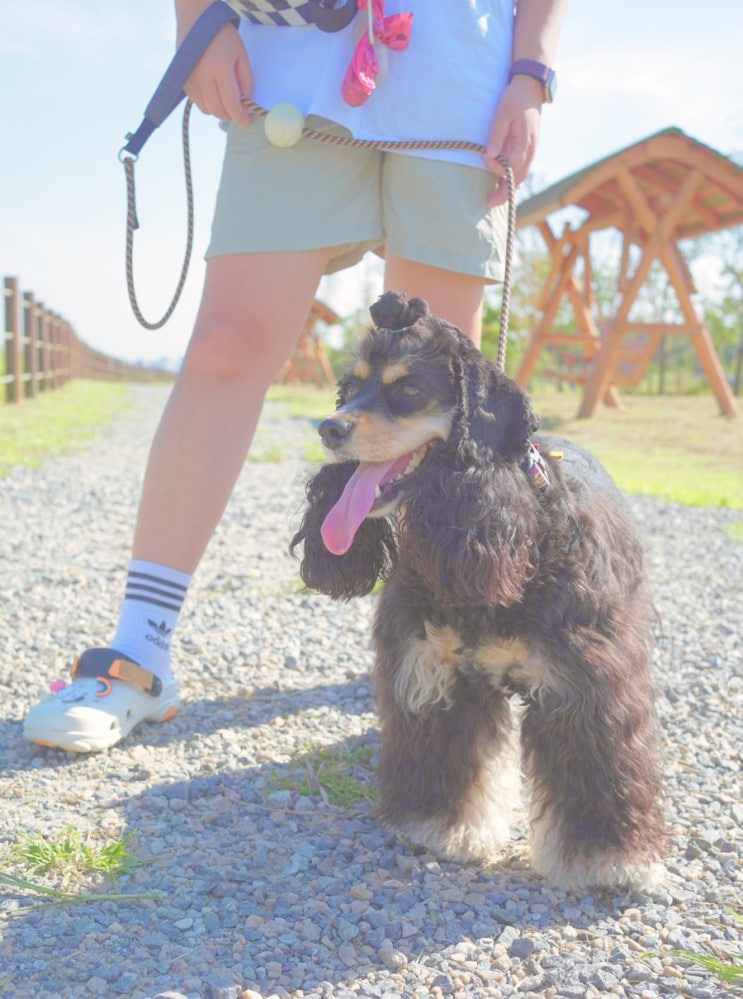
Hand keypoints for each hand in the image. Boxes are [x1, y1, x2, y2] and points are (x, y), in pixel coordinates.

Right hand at [176, 2, 252, 123]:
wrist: (196, 19)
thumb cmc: (224, 35)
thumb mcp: (241, 55)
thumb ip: (246, 81)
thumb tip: (246, 103)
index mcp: (219, 69)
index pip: (231, 104)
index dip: (240, 117)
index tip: (247, 121)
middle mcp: (202, 77)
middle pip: (217, 110)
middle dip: (230, 115)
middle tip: (238, 110)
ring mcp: (190, 79)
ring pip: (205, 109)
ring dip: (217, 110)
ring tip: (225, 100)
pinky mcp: (183, 80)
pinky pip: (196, 102)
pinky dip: (206, 103)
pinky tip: (213, 93)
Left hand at [483, 76, 542, 207]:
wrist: (531, 87)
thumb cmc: (516, 97)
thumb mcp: (503, 113)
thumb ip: (497, 135)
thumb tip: (490, 156)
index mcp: (524, 143)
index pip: (510, 167)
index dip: (496, 168)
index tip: (485, 157)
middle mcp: (530, 150)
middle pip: (518, 178)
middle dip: (504, 192)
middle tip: (489, 204)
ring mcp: (531, 150)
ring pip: (521, 175)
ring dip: (509, 187)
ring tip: (496, 198)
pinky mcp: (528, 148)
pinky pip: (522, 168)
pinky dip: (514, 178)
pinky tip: (505, 183)